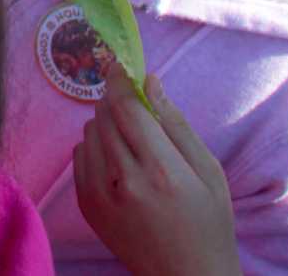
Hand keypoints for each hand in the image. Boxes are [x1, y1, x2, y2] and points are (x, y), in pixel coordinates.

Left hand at [74, 64, 239, 275]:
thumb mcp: (207, 171)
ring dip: (107, 127)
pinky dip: (96, 149)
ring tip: (135, 149)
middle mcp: (125, 181)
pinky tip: (121, 167)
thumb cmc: (207, 223)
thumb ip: (176, 124)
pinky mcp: (85, 205)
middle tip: (139, 115)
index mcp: (162, 171)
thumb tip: (150, 81)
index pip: (127, 108)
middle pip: (104, 115)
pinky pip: (80, 154)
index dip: (120, 81)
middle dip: (118, 105)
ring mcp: (99, 194)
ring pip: (89, 131)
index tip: (119, 65)